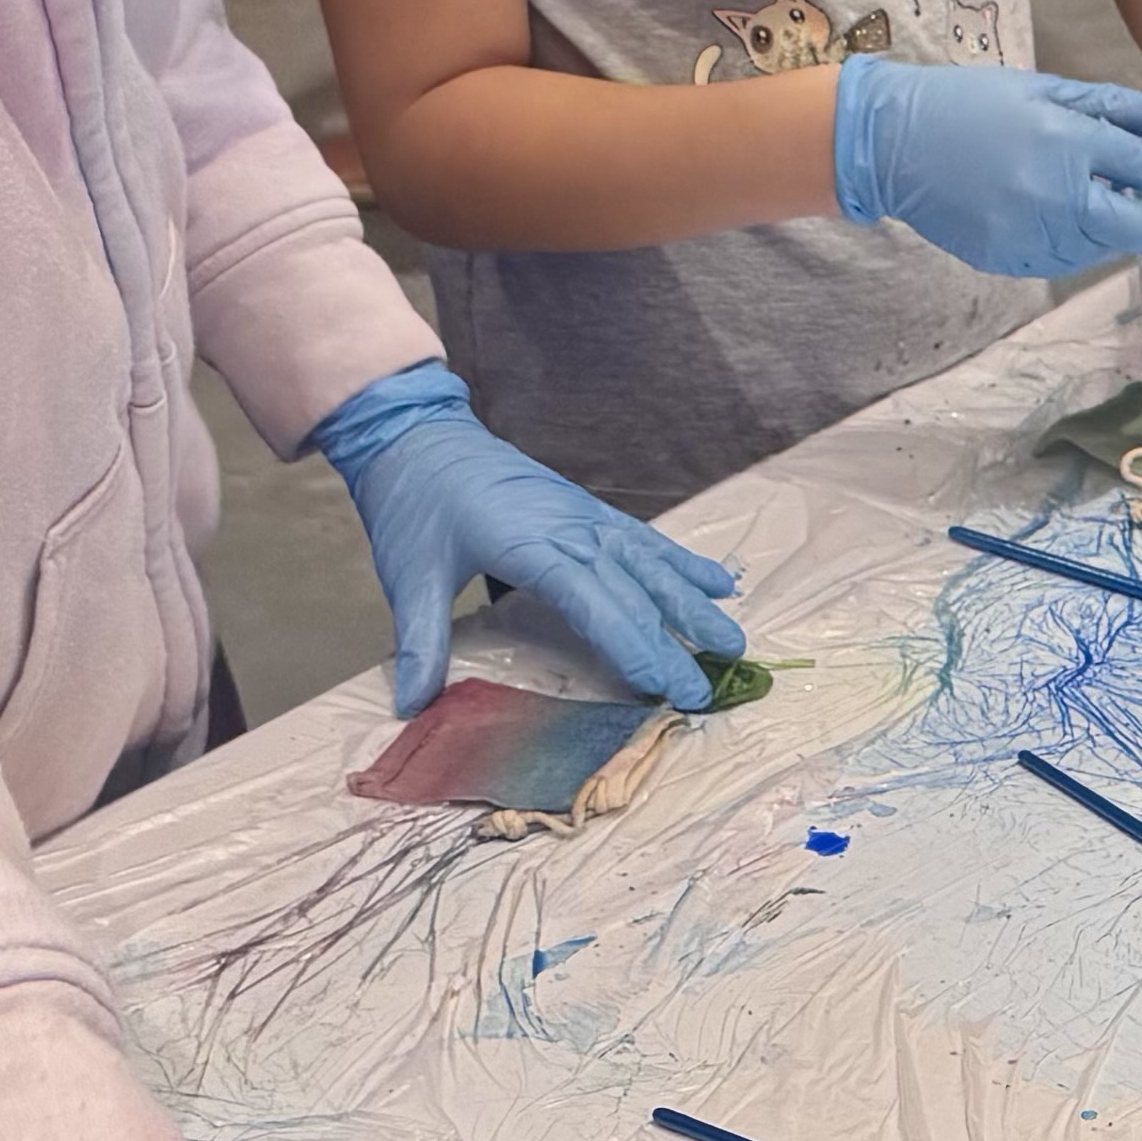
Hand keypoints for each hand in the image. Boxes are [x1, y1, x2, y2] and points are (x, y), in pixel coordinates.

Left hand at [308, 361, 746, 716]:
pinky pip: (647, 541)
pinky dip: (684, 564)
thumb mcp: (410, 575)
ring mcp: (587, 516)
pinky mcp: (590, 510)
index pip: (592, 602)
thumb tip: (411, 705)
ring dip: (694, 605)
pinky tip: (718, 583)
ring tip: (731, 644)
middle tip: (704, 691)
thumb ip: (421, 640)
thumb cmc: (414, 504)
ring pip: (653, 565)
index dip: (629, 644)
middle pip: (634, 592)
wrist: (420, 434)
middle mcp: (572, 530)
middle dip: (673, 643)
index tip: (660, 685)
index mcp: (531, 545)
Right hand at [834, 54, 1141, 286]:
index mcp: (1070, 142)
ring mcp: (1032, 235)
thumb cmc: (975, 105)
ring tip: (1107, 205)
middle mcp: (1056, 196)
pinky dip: (1077, 244)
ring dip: (1118, 232)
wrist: (894, 144)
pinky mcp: (1011, 261)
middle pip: (1139, 228)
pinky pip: (1064, 260)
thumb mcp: (1048, 91)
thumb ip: (1118, 108)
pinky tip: (1063, 217)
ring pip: (1104, 249)